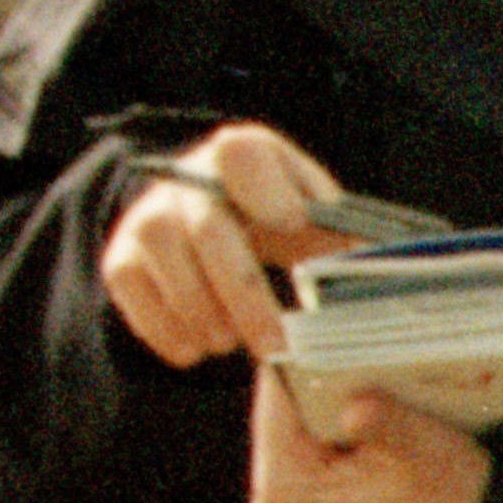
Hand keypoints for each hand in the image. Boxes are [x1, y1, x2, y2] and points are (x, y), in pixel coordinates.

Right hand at [98, 119, 363, 367]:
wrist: (220, 225)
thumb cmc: (284, 221)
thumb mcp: (319, 220)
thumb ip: (345, 239)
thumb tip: (381, 278)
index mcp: (247, 156)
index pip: (243, 153)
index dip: (264, 186)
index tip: (294, 221)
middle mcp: (189, 178)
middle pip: (207, 228)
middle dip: (242, 294)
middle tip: (274, 345)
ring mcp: (149, 213)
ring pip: (163, 256)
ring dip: (201, 311)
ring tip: (231, 344)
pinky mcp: (121, 252)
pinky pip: (128, 286)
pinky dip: (162, 325)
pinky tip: (194, 350)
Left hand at [244, 364, 489, 502]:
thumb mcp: (418, 445)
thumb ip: (375, 415)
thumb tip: (348, 399)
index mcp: (286, 491)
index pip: (274, 400)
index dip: (303, 367)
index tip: (328, 348)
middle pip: (282, 427)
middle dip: (317, 404)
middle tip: (364, 392)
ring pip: (298, 453)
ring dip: (328, 434)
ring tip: (374, 433)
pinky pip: (312, 483)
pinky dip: (336, 467)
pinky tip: (373, 465)